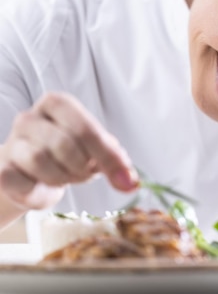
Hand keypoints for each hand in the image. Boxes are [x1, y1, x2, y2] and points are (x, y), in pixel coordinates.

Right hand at [0, 92, 138, 214]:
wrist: (28, 176)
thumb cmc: (65, 157)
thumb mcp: (95, 151)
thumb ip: (113, 160)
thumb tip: (130, 181)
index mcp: (57, 104)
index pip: (85, 128)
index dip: (106, 156)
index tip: (123, 177)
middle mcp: (30, 117)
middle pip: (65, 145)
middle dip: (82, 167)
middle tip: (84, 174)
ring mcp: (12, 141)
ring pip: (41, 161)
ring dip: (61, 178)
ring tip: (64, 178)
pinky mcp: (1, 167)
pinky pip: (20, 180)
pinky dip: (37, 190)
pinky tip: (40, 186)